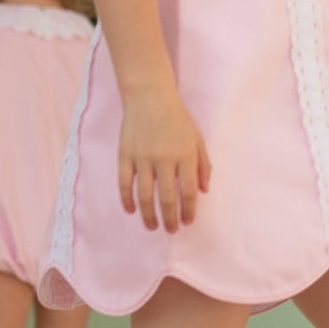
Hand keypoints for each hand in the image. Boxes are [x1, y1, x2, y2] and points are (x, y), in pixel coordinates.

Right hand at [118, 87, 210, 232]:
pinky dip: (127, 199)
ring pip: (144, 195)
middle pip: (166, 198)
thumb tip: (204, 191)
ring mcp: (143, 157)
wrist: (150, 96)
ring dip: (148, 215)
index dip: (188, 211)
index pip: (188, 192)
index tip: (187, 222)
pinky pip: (124, 183)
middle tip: (171, 231)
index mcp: (185, 155)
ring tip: (152, 226)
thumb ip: (203, 165)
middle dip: (169, 219)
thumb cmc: (177, 119)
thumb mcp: (197, 139)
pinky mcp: (125, 155)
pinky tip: (131, 210)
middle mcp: (164, 159)